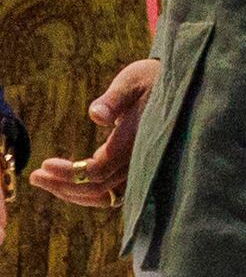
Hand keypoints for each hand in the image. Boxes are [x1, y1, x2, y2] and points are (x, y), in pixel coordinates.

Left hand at [27, 58, 152, 207]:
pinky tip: (69, 183)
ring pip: (104, 197)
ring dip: (73, 194)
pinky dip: (88, 194)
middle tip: (35, 176)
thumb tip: (97, 115)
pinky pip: (112, 194)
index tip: (44, 164)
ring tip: (47, 181)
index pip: (98, 170)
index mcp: (137, 140)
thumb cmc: (151, 79)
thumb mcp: (132, 81)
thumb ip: (115, 98)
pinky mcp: (138, 170)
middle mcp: (141, 160)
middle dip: (63, 185)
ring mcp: (142, 168)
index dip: (69, 172)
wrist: (179, 87)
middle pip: (97, 188)